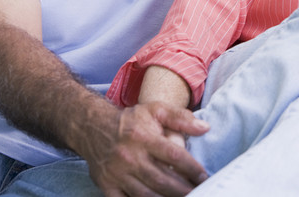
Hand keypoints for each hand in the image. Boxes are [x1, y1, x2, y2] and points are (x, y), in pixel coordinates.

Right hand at [82, 101, 209, 196]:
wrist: (94, 127)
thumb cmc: (131, 120)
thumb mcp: (156, 110)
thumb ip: (181, 117)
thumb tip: (205, 127)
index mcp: (144, 137)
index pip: (173, 155)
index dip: (191, 168)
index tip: (203, 176)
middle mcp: (130, 156)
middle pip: (162, 179)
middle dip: (183, 189)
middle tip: (199, 193)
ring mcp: (117, 174)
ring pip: (146, 195)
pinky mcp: (107, 186)